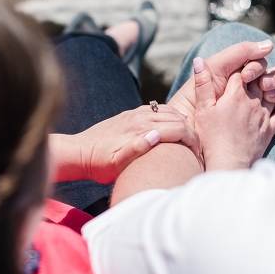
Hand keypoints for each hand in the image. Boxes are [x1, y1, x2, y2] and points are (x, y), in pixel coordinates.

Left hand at [50, 104, 199, 183]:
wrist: (78, 152)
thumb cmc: (98, 164)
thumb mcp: (115, 164)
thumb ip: (135, 150)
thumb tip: (157, 136)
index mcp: (141, 130)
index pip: (179, 129)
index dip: (193, 141)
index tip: (196, 155)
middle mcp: (140, 118)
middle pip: (178, 118)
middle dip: (192, 132)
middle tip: (197, 149)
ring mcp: (135, 113)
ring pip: (169, 111)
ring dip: (183, 122)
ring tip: (188, 138)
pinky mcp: (130, 114)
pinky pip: (157, 109)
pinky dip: (170, 115)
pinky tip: (173, 124)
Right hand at [193, 57, 274, 170]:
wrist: (228, 163)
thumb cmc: (211, 138)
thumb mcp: (202, 110)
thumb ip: (202, 84)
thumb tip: (199, 60)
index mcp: (236, 94)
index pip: (242, 69)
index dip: (241, 65)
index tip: (237, 68)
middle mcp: (254, 101)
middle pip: (263, 77)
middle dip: (259, 74)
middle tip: (253, 76)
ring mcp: (264, 115)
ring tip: (269, 89)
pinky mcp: (270, 129)